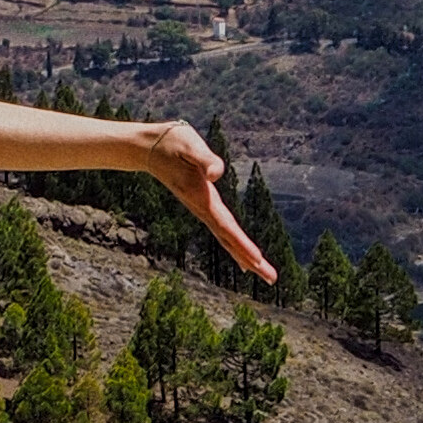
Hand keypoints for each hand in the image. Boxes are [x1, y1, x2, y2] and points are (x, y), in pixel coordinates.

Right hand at [138, 120, 274, 282]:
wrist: (149, 148)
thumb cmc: (171, 143)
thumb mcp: (188, 145)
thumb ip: (204, 158)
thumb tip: (217, 173)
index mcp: (201, 197)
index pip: (225, 226)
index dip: (241, 243)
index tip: (258, 260)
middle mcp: (202, 208)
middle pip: (229, 240)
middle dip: (250, 260)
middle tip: (272, 280)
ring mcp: (202, 209)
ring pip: (227, 239)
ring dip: (245, 257)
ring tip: (264, 274)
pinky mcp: (203, 205)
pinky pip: (223, 231)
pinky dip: (235, 246)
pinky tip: (242, 256)